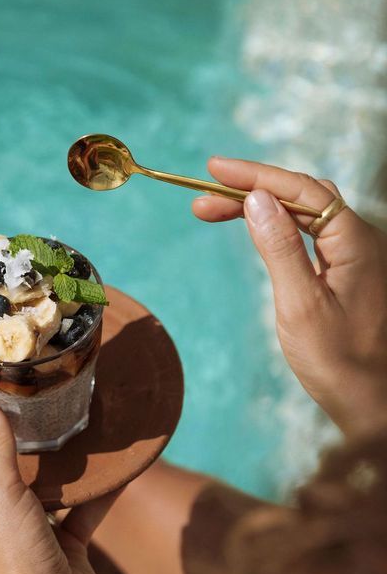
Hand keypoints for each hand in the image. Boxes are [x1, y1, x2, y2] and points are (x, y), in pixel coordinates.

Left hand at [0, 394, 116, 573]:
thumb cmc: (13, 561)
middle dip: (3, 438)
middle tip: (14, 396)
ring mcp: (26, 532)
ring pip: (38, 486)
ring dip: (51, 462)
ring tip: (61, 417)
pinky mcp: (61, 543)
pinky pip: (77, 507)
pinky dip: (93, 489)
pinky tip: (110, 462)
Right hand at [193, 157, 386, 436]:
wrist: (370, 403)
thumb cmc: (338, 362)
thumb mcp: (300, 305)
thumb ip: (279, 248)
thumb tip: (257, 199)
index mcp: (356, 242)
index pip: (301, 190)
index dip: (255, 176)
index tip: (214, 170)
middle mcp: (360, 240)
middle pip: (302, 196)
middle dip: (251, 190)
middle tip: (202, 199)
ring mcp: (354, 256)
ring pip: (304, 214)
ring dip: (260, 208)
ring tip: (213, 212)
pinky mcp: (346, 272)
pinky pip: (309, 235)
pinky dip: (276, 227)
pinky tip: (254, 230)